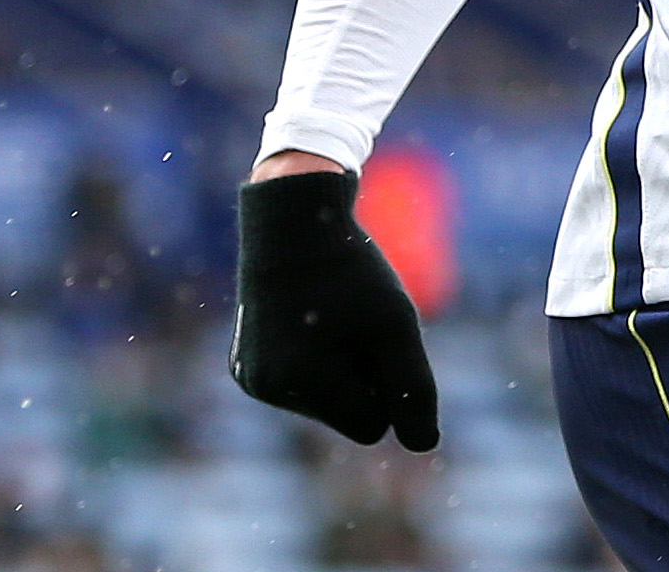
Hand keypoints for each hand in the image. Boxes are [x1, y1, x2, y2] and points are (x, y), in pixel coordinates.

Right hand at [232, 164, 439, 448]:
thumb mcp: (396, 326)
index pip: (373, 427)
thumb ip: (414, 389)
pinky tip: (307, 319)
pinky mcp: (244, 366)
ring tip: (330, 315)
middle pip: (346, 415)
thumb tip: (424, 445)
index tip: (376, 339)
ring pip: (322, 403)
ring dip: (338, 368)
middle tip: (353, 322)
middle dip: (361, 377)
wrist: (292, 222)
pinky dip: (313, 360)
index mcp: (302, 381)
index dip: (387, 384)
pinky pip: (298, 386)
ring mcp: (250, 378)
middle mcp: (266, 388)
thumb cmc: (352, 274)